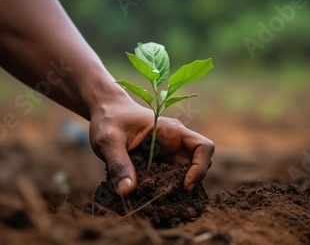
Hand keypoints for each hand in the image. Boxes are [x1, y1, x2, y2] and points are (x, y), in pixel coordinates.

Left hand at [89, 99, 213, 195]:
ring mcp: (167, 152)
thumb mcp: (108, 140)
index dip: (201, 166)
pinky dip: (165, 187)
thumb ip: (118, 164)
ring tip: (159, 197)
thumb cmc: (109, 119)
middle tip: (171, 196)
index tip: (185, 184)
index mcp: (171, 131)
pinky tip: (149, 195)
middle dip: (191, 181)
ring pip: (185, 172)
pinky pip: (170, 176)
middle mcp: (174, 142)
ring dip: (177, 186)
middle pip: (199, 163)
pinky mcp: (158, 161)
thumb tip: (127, 191)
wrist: (105, 110)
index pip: (203, 146)